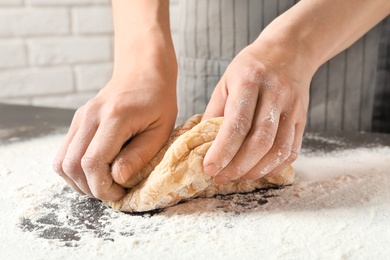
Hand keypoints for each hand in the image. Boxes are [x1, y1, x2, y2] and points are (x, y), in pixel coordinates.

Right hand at [53, 65, 176, 200]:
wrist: (143, 72)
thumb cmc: (158, 101)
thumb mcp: (161, 130)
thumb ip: (139, 155)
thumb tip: (117, 179)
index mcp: (114, 117)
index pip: (92, 162)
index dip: (102, 187)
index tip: (120, 193)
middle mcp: (90, 116)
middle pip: (71, 165)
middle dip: (90, 188)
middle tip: (113, 192)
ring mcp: (80, 117)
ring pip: (61, 162)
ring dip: (79, 182)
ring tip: (104, 184)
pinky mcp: (77, 121)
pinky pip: (64, 153)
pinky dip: (75, 170)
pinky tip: (96, 172)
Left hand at [202, 37, 312, 183]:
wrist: (289, 52)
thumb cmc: (251, 68)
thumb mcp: (226, 81)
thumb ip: (214, 112)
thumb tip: (202, 144)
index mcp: (249, 80)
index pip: (237, 123)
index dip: (222, 150)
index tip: (209, 168)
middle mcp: (275, 94)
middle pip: (260, 141)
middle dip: (238, 166)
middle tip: (221, 177)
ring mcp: (293, 107)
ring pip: (278, 149)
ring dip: (256, 171)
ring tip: (237, 177)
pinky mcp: (303, 119)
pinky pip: (292, 151)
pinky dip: (274, 167)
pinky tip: (258, 171)